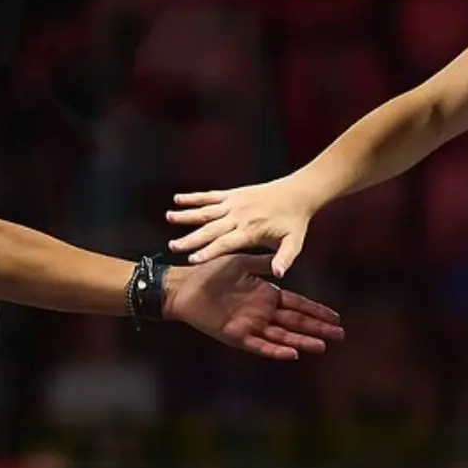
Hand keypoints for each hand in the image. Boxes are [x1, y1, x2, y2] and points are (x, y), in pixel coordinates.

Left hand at [163, 254, 343, 359]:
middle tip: (339, 336)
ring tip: (322, 346)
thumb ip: (264, 264)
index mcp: (266, 294)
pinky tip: (292, 353)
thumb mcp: (242, 262)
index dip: (316, 311)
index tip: (335, 317)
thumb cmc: (211, 271)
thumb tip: (285, 262)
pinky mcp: (236, 336)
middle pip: (296, 322)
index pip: (297, 304)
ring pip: (282, 336)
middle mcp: (262, 312)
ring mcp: (251, 325)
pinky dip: (276, 349)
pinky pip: (260, 345)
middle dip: (317, 329)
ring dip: (302, 341)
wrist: (185, 286)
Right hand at [167, 177, 322, 276]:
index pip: (226, 243)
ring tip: (168, 218)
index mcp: (251, 231)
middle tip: (173, 246)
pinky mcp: (233, 194)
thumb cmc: (296, 221)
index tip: (192, 260)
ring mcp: (234, 204)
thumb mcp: (294, 243)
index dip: (209, 251)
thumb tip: (278, 274)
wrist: (299, 192)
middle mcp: (239, 216)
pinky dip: (194, 198)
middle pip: (210, 229)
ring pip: (206, 211)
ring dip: (187, 215)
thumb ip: (284, 259)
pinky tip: (178, 199)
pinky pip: (210, 196)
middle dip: (191, 238)